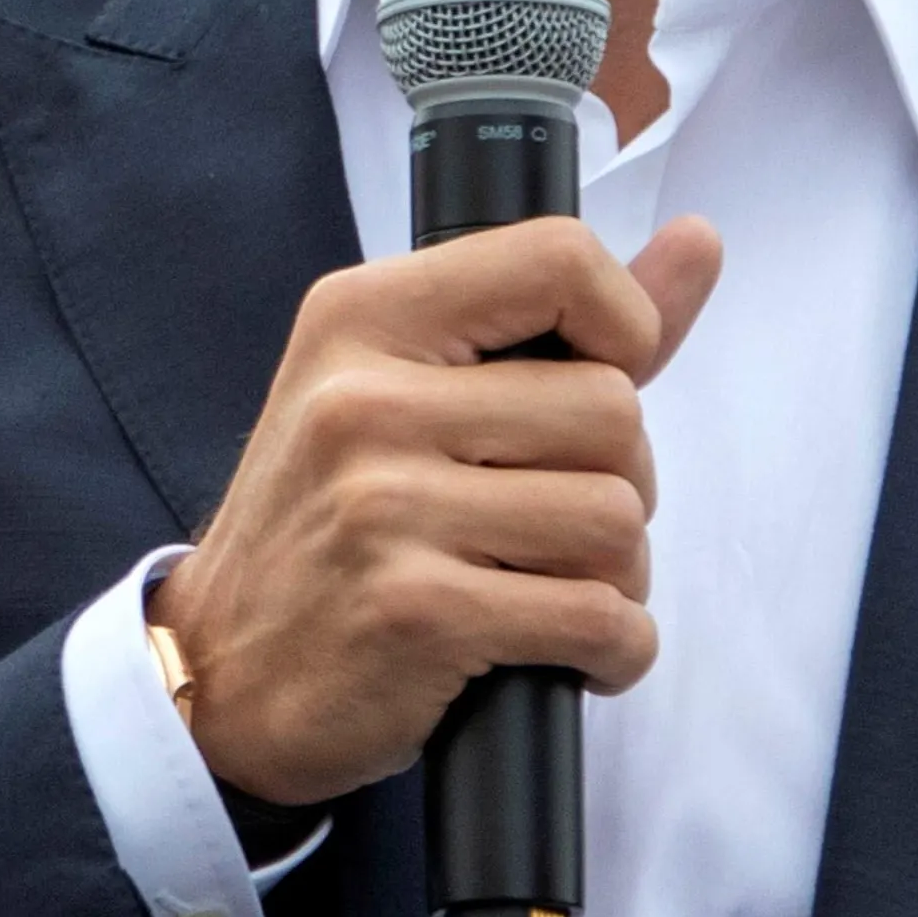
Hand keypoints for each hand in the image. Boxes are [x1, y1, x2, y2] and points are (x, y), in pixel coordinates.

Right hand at [152, 214, 724, 808]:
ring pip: (617, 519)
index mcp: (360, 319)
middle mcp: (363, 401)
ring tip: (547, 591)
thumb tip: (700, 242)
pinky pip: (600, 618)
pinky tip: (561, 654)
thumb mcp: (405, 393)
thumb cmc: (328, 527)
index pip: (558, 259)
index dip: (624, 325)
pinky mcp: (416, 611)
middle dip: (617, 483)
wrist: (217, 674)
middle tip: (549, 525)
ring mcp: (384, 506)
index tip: (595, 388)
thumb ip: (559, 325)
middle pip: (612, 410)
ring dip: (615, 576)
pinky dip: (612, 650)